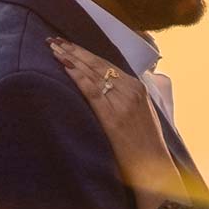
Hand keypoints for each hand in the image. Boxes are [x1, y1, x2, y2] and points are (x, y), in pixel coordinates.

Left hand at [46, 37, 183, 197]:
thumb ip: (128, 99)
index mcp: (139, 88)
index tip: (69, 44)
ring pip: (93, 73)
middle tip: (54, 40)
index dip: (86, 53)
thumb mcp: (144, 115)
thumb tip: (109, 88)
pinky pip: (92, 91)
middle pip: (98, 64)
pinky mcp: (112, 117)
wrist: (154, 168)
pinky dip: (78, 77)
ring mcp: (122, 102)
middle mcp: (131, 90)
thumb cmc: (146, 145)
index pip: (108, 64)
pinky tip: (65, 67)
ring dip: (71, 59)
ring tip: (54, 49)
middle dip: (74, 51)